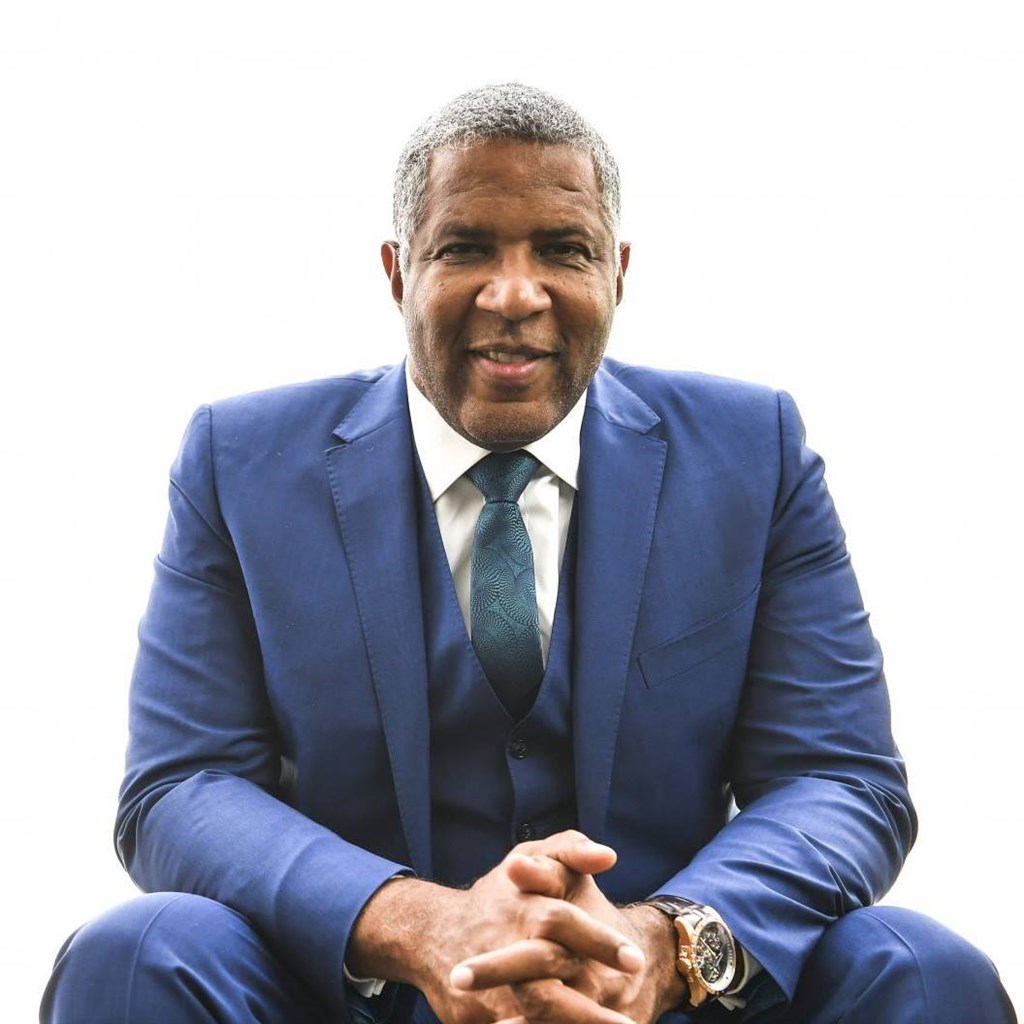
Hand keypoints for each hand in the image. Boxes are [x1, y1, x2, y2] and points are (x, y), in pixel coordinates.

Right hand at [349, 831, 644, 1023]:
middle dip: (588, 1013)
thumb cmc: (504, 892)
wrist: (436, 934)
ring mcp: (488, 991)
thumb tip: (609, 857)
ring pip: (533, 1016)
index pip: (561, 921)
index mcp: (521, 908)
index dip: (599, 942)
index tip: (635, 960)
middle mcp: (503, 950)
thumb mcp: (534, 857)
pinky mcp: (474, 1020)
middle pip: (544, 988)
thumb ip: (572, 850)